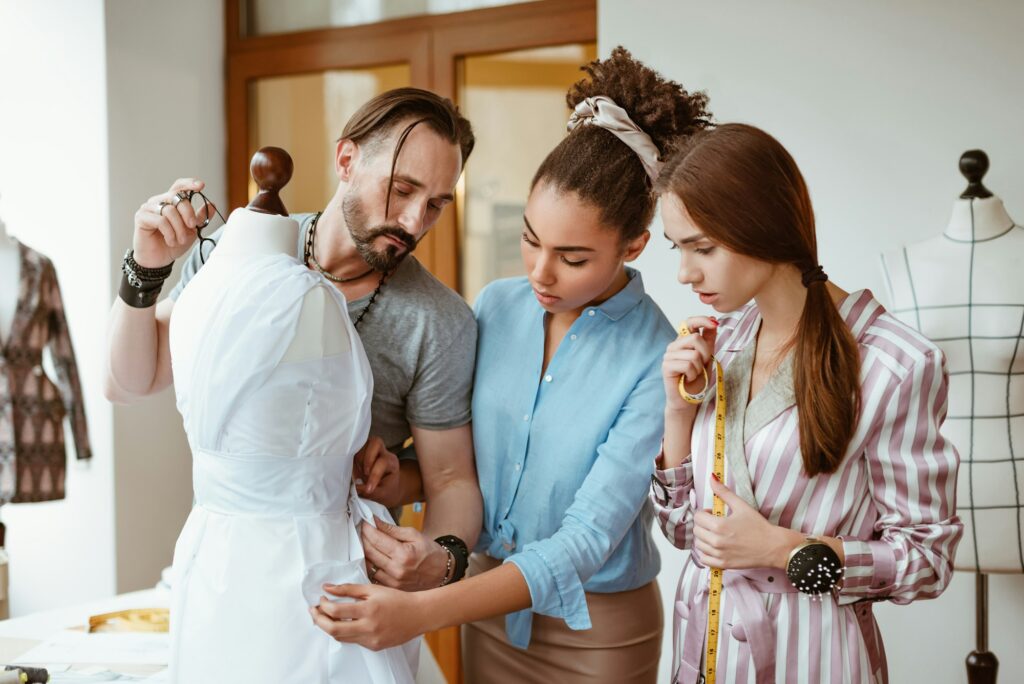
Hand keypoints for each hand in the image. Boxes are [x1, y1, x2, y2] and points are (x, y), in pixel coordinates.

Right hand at [132, 178, 215, 267]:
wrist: (159, 260)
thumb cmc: (174, 244)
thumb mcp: (192, 230)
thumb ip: (200, 217)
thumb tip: (212, 204)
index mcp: (170, 201)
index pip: (179, 186)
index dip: (189, 183)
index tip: (201, 186)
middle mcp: (158, 201)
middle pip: (177, 197)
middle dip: (188, 213)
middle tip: (192, 227)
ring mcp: (148, 208)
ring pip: (170, 210)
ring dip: (179, 228)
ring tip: (180, 240)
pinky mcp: (141, 217)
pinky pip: (161, 220)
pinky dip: (169, 233)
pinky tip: (170, 241)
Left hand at [311, 582, 427, 650]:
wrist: (418, 615)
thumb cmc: (397, 599)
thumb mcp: (373, 589)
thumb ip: (348, 589)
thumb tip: (327, 587)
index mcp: (368, 609)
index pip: (336, 611)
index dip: (323, 605)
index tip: (321, 599)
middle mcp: (369, 627)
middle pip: (333, 629)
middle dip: (318, 620)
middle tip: (313, 611)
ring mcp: (371, 639)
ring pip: (341, 638)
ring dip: (329, 627)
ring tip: (324, 617)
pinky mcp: (373, 646)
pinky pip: (352, 641)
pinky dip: (344, 632)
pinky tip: (344, 624)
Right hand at [354, 436, 400, 506]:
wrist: (385, 486)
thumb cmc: (386, 489)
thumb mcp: (383, 493)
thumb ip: (372, 491)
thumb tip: (356, 487)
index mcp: (391, 461)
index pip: (383, 462)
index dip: (374, 475)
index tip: (369, 489)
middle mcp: (382, 451)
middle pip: (375, 443)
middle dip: (367, 459)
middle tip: (364, 474)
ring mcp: (370, 448)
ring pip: (362, 445)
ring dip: (357, 460)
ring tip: (358, 474)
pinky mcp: (360, 450)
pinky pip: (353, 448)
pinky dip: (350, 458)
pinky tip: (350, 469)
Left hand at [361, 516, 448, 590]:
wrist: (442, 572)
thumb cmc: (430, 552)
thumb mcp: (414, 535)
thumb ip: (393, 529)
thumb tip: (375, 521)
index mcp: (403, 554)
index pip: (377, 540)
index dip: (368, 529)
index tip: (364, 522)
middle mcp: (396, 570)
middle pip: (370, 552)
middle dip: (363, 538)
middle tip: (361, 530)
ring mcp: (393, 581)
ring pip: (368, 565)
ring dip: (363, 552)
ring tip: (363, 541)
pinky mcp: (392, 588)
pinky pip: (373, 576)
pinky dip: (369, 565)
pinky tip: (369, 557)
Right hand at [663, 316, 717, 411]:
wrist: (689, 399)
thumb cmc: (697, 379)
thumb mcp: (707, 357)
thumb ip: (709, 339)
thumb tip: (713, 320)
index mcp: (684, 341)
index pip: (689, 322)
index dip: (701, 320)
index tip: (714, 323)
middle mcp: (674, 345)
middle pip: (695, 338)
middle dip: (705, 353)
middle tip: (702, 365)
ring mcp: (668, 355)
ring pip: (693, 354)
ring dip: (699, 368)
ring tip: (693, 374)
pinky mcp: (666, 366)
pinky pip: (687, 365)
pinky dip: (692, 374)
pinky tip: (687, 378)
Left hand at [693, 474, 800, 569]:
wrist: (773, 547)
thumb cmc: (759, 526)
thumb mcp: (741, 506)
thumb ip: (724, 492)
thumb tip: (712, 478)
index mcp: (719, 525)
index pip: (698, 517)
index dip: (705, 513)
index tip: (713, 513)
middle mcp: (716, 541)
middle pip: (696, 530)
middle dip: (703, 524)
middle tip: (715, 523)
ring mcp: (719, 554)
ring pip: (698, 544)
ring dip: (704, 538)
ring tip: (715, 534)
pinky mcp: (723, 565)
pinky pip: (704, 559)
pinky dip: (705, 553)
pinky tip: (715, 547)